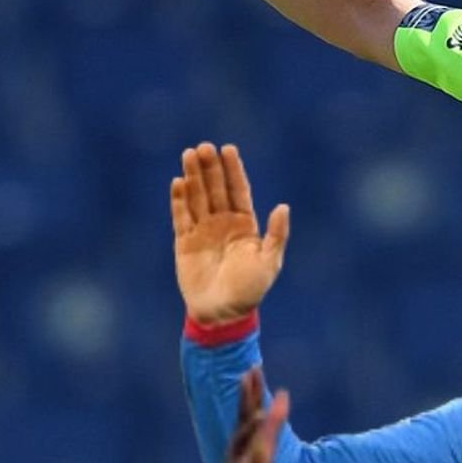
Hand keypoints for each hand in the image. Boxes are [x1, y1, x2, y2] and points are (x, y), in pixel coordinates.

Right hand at [172, 143, 289, 323]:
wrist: (223, 315)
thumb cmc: (250, 291)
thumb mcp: (269, 263)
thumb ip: (276, 235)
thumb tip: (283, 207)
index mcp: (245, 226)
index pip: (238, 191)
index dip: (233, 170)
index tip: (228, 149)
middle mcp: (223, 224)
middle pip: (216, 189)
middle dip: (210, 168)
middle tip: (205, 148)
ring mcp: (203, 231)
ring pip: (197, 197)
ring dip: (193, 176)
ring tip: (189, 154)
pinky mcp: (185, 242)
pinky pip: (181, 216)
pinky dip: (179, 199)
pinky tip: (178, 182)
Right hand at [202, 368, 289, 462]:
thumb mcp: (266, 446)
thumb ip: (274, 422)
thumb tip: (284, 393)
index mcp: (245, 437)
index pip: (249, 409)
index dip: (253, 389)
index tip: (255, 366)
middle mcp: (237, 446)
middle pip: (242, 418)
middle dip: (245, 398)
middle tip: (246, 376)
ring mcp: (234, 462)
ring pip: (240, 444)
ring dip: (249, 429)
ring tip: (259, 415)